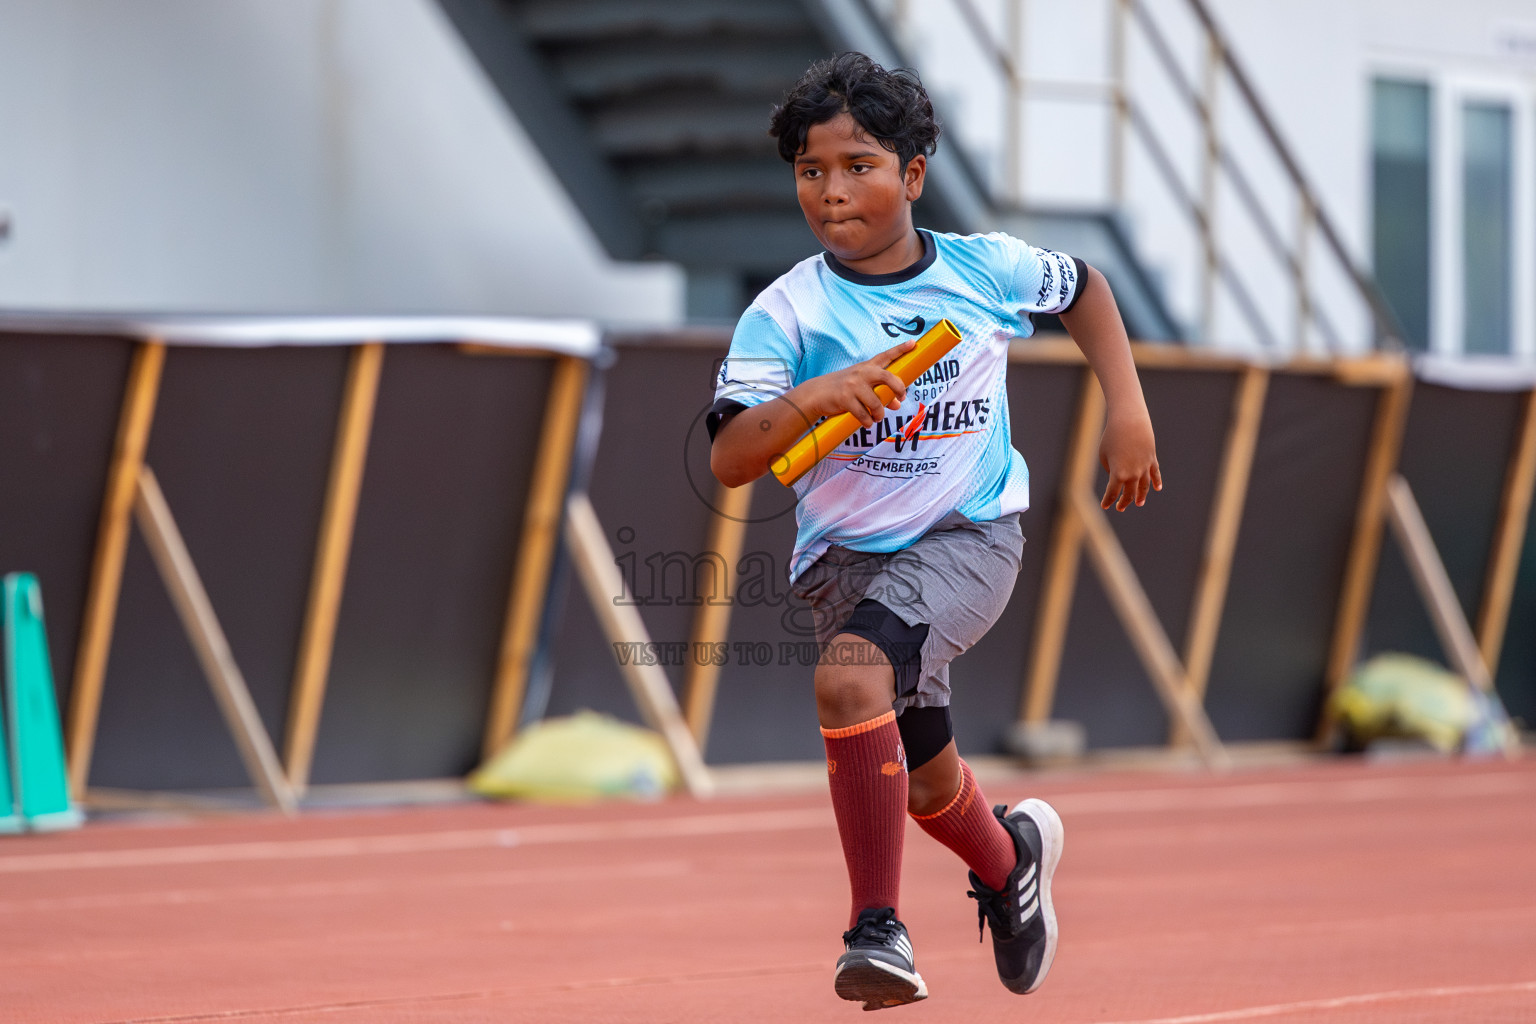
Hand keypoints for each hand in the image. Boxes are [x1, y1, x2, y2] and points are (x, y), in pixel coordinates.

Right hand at [800, 338, 914, 426]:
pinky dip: (868, 422)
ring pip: (877, 403)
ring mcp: (853, 385)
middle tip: (901, 397)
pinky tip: (867, 422)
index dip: (901, 349)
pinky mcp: (845, 398)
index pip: (886, 356)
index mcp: (866, 367)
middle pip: (888, 377)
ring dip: (880, 414)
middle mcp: (861, 373)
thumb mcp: (861, 387)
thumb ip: (881, 393)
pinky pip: (864, 414)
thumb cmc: (843, 389)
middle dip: (898, 388)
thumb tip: (897, 404)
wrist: (816, 393)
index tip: (913, 343)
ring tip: (877, 418)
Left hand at [1099, 409, 1161, 510]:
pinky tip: (1157, 488)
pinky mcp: (1152, 459)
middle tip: (1120, 508)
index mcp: (1118, 474)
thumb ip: (1111, 469)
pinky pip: (1155, 474)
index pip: (1113, 493)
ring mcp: (1144, 467)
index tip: (1105, 506)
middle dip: (1124, 502)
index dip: (1108, 501)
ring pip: (1144, 486)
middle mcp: (1133, 474)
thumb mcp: (1104, 455)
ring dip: (1141, 496)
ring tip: (1139, 503)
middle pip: (1129, 493)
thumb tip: (1118, 476)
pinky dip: (1157, 482)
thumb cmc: (1111, 437)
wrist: (1129, 421)